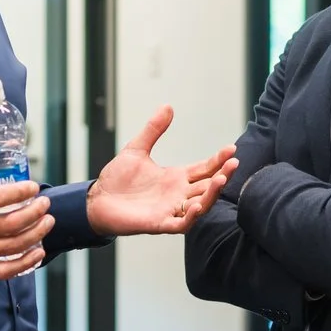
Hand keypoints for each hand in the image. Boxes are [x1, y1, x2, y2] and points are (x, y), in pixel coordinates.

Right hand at [0, 170, 52, 278]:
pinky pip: (4, 271)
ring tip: (47, 222)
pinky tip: (38, 252)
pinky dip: (25, 263)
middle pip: (10, 223)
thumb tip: (5, 169)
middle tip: (45, 205)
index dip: (21, 192)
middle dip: (35, 212)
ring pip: (12, 246)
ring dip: (36, 233)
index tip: (33, 187)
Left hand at [86, 105, 238, 235]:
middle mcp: (177, 194)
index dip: (218, 160)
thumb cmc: (117, 178)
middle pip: (208, 186)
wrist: (97, 200)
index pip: (204, 169)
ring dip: (212, 194)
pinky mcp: (159, 223)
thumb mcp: (137, 149)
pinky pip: (181, 223)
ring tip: (221, 180)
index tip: (231, 149)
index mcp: (176, 177)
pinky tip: (197, 206)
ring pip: (200, 205)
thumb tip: (167, 106)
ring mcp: (170, 209)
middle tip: (234, 163)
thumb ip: (153, 130)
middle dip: (223, 175)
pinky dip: (190, 217)